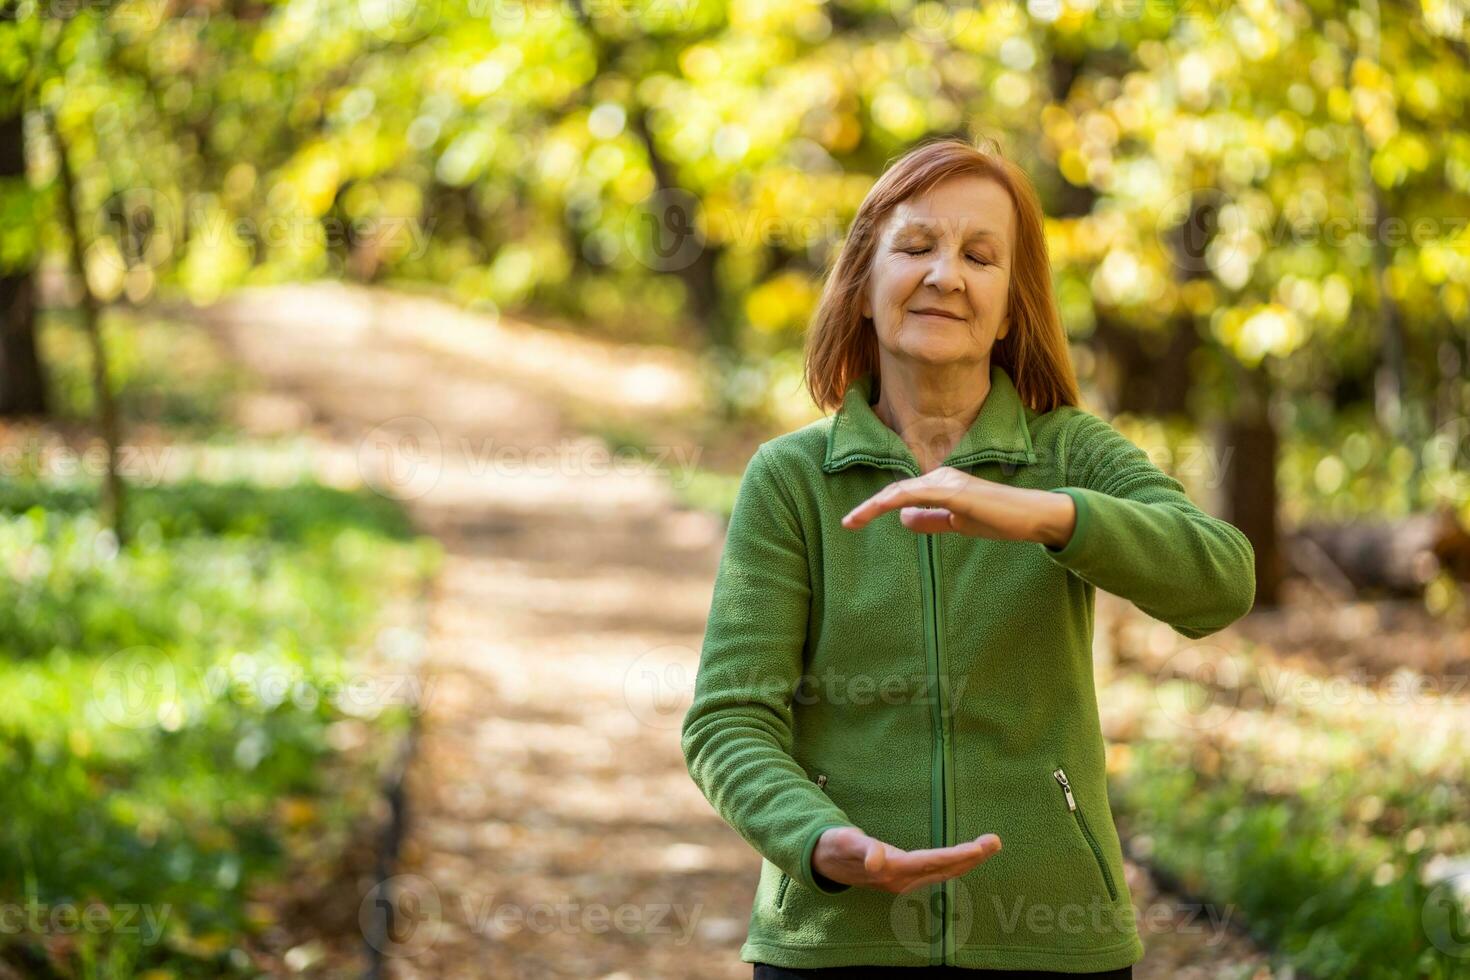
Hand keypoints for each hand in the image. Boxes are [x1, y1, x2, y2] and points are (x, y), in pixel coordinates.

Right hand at [812, 826, 1001, 893]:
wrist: (826, 862)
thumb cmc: (836, 846)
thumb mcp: (846, 843)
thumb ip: (863, 850)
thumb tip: (877, 861)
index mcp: (893, 869)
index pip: (931, 863)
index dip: (955, 857)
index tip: (978, 848)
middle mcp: (904, 879)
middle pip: (944, 869)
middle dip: (971, 857)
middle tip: (995, 842)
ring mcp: (906, 880)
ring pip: (944, 872)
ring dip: (967, 860)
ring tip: (989, 845)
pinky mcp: (906, 876)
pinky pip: (937, 870)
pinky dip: (956, 862)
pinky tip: (969, 856)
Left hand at [841, 466, 1075, 546]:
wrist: (1031, 516)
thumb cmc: (999, 519)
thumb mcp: (956, 524)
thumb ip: (930, 520)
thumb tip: (902, 517)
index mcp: (941, 484)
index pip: (902, 494)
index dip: (876, 506)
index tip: (854, 521)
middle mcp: (941, 476)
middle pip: (896, 491)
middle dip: (868, 507)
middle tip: (846, 523)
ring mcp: (947, 481)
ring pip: (900, 491)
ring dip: (873, 506)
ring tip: (852, 521)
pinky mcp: (954, 491)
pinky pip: (915, 494)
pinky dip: (892, 501)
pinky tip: (875, 511)